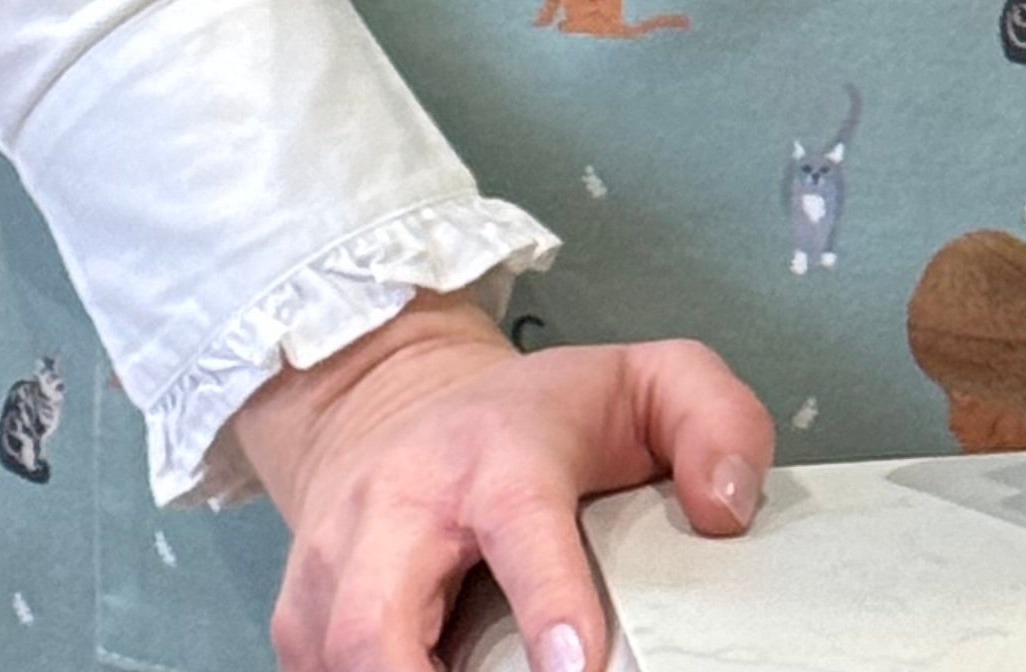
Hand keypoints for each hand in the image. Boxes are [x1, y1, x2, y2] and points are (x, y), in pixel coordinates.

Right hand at [227, 286, 773, 671]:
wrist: (395, 399)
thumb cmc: (540, 415)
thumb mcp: (651, 382)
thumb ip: (719, 423)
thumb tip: (726, 511)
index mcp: (498, 450)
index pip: (519, 521)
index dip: (549, 599)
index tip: (576, 667)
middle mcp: (401, 506)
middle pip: (375, 620)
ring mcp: (334, 565)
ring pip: (335, 658)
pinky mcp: (299, 618)